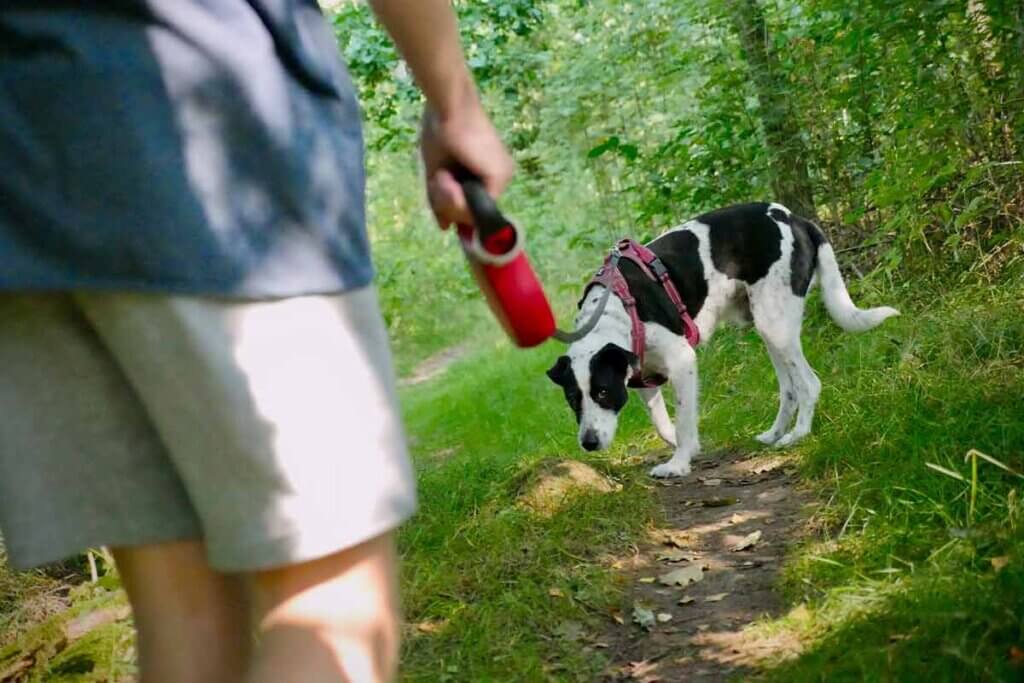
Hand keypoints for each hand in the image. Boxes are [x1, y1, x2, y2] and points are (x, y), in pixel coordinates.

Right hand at [420, 102, 514, 229]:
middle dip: (447, 203)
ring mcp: (503, 177)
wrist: (447, 107)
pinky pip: (473, 207)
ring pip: (472, 213)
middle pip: (471, 214)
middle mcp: (500, 178)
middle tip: (438, 178)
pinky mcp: (499, 176)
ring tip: (442, 173)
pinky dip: (454, 197)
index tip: (440, 198)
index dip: (453, 209)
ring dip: (448, 199)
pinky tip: (448, 175)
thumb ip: (442, 201)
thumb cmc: (440, 132)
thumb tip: (444, 228)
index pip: (471, 208)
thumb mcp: (437, 174)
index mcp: (488, 174)